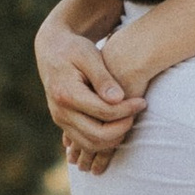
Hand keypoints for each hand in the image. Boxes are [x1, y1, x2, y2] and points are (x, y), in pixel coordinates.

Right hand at [39, 23, 143, 174]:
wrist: (52, 51)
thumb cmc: (74, 49)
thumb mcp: (89, 56)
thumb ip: (103, 78)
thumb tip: (118, 99)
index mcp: (66, 93)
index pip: (103, 112)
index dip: (127, 110)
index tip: (142, 102)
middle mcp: (60, 112)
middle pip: (96, 135)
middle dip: (121, 128)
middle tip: (136, 114)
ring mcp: (60, 121)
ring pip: (90, 144)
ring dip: (113, 139)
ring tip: (129, 121)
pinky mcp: (64, 125)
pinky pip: (84, 142)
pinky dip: (103, 141)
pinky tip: (117, 126)